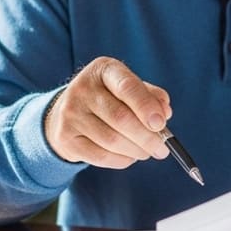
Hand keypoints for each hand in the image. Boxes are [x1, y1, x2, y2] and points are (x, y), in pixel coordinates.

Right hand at [43, 57, 173, 167]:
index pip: (127, 86)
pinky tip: (129, 156)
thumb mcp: (129, 89)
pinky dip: (122, 160)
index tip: (161, 124)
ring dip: (137, 151)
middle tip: (162, 148)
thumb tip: (164, 113)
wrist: (68, 111)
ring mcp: (70, 113)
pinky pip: (101, 156)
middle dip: (147, 137)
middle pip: (121, 118)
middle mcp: (83, 88)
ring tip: (147, 152)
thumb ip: (151, 97)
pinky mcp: (65, 137)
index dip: (146, 106)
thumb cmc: (110, 99)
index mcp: (104, 70)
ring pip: (112, 141)